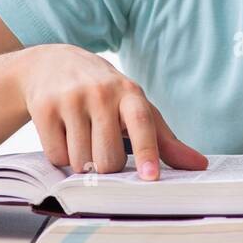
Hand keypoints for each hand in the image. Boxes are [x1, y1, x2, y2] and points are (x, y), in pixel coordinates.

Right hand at [18, 44, 207, 180]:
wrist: (52, 64)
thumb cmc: (103, 93)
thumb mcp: (133, 107)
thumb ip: (164, 139)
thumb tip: (199, 165)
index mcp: (129, 93)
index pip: (142, 123)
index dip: (147, 151)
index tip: (151, 177)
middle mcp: (100, 92)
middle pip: (108, 159)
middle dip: (106, 166)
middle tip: (102, 148)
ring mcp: (70, 98)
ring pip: (80, 161)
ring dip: (81, 162)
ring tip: (81, 137)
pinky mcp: (43, 107)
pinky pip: (56, 156)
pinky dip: (60, 155)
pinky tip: (62, 133)